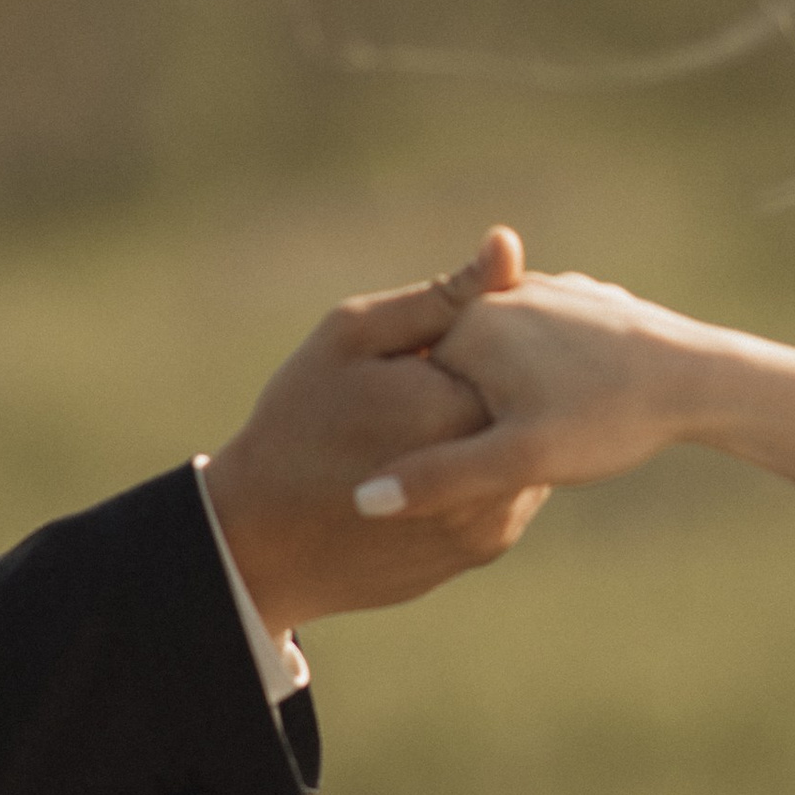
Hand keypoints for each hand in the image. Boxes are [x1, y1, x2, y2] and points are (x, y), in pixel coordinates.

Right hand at [204, 229, 545, 629]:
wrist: (264, 541)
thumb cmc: (296, 423)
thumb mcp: (351, 339)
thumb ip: (439, 297)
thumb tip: (508, 246)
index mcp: (458, 408)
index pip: (521, 345)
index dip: (491, 332)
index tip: (446, 334)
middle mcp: (488, 472)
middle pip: (531, 401)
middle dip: (505, 378)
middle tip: (442, 372)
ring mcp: (492, 518)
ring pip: (527, 447)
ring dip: (502, 424)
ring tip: (439, 412)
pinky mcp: (484, 547)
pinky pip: (510, 489)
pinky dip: (488, 466)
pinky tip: (440, 453)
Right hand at [350, 267, 716, 523]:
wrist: (703, 379)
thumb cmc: (607, 419)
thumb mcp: (516, 461)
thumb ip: (440, 477)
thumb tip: (364, 501)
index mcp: (472, 326)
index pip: (417, 383)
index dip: (428, 432)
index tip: (462, 468)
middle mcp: (504, 297)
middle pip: (462, 370)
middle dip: (474, 415)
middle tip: (510, 460)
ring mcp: (549, 293)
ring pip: (506, 360)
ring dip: (511, 398)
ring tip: (546, 436)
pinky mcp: (586, 303)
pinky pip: (545, 348)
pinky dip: (547, 379)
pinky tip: (573, 411)